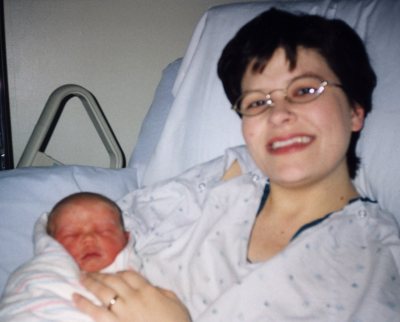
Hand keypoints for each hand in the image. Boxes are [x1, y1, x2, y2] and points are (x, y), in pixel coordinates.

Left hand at [73, 270, 190, 321]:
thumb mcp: (176, 303)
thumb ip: (162, 292)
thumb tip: (152, 288)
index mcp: (148, 291)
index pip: (130, 275)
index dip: (120, 272)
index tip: (114, 273)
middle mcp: (133, 298)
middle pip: (114, 281)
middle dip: (101, 274)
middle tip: (89, 271)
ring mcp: (122, 312)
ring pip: (103, 293)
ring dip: (90, 284)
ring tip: (81, 278)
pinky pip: (96, 313)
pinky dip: (84, 304)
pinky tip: (75, 297)